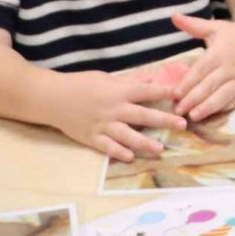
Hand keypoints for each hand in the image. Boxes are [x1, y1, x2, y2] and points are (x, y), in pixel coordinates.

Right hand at [49, 66, 189, 160]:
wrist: (52, 98)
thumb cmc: (80, 84)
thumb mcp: (105, 78)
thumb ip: (128, 81)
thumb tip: (150, 79)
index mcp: (118, 91)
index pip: (146, 91)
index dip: (164, 92)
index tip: (181, 93)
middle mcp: (113, 109)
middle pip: (143, 115)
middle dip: (164, 119)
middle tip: (182, 124)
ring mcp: (102, 125)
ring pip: (127, 135)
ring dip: (145, 142)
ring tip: (160, 149)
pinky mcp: (92, 138)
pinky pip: (107, 147)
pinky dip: (118, 152)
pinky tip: (130, 157)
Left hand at [170, 13, 234, 121]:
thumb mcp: (216, 27)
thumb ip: (193, 25)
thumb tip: (173, 16)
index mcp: (220, 52)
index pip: (201, 70)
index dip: (188, 83)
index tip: (175, 94)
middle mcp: (230, 68)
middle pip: (209, 86)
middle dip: (192, 100)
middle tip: (178, 110)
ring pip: (222, 97)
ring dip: (206, 108)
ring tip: (192, 116)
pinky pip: (234, 102)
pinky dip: (222, 109)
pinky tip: (209, 115)